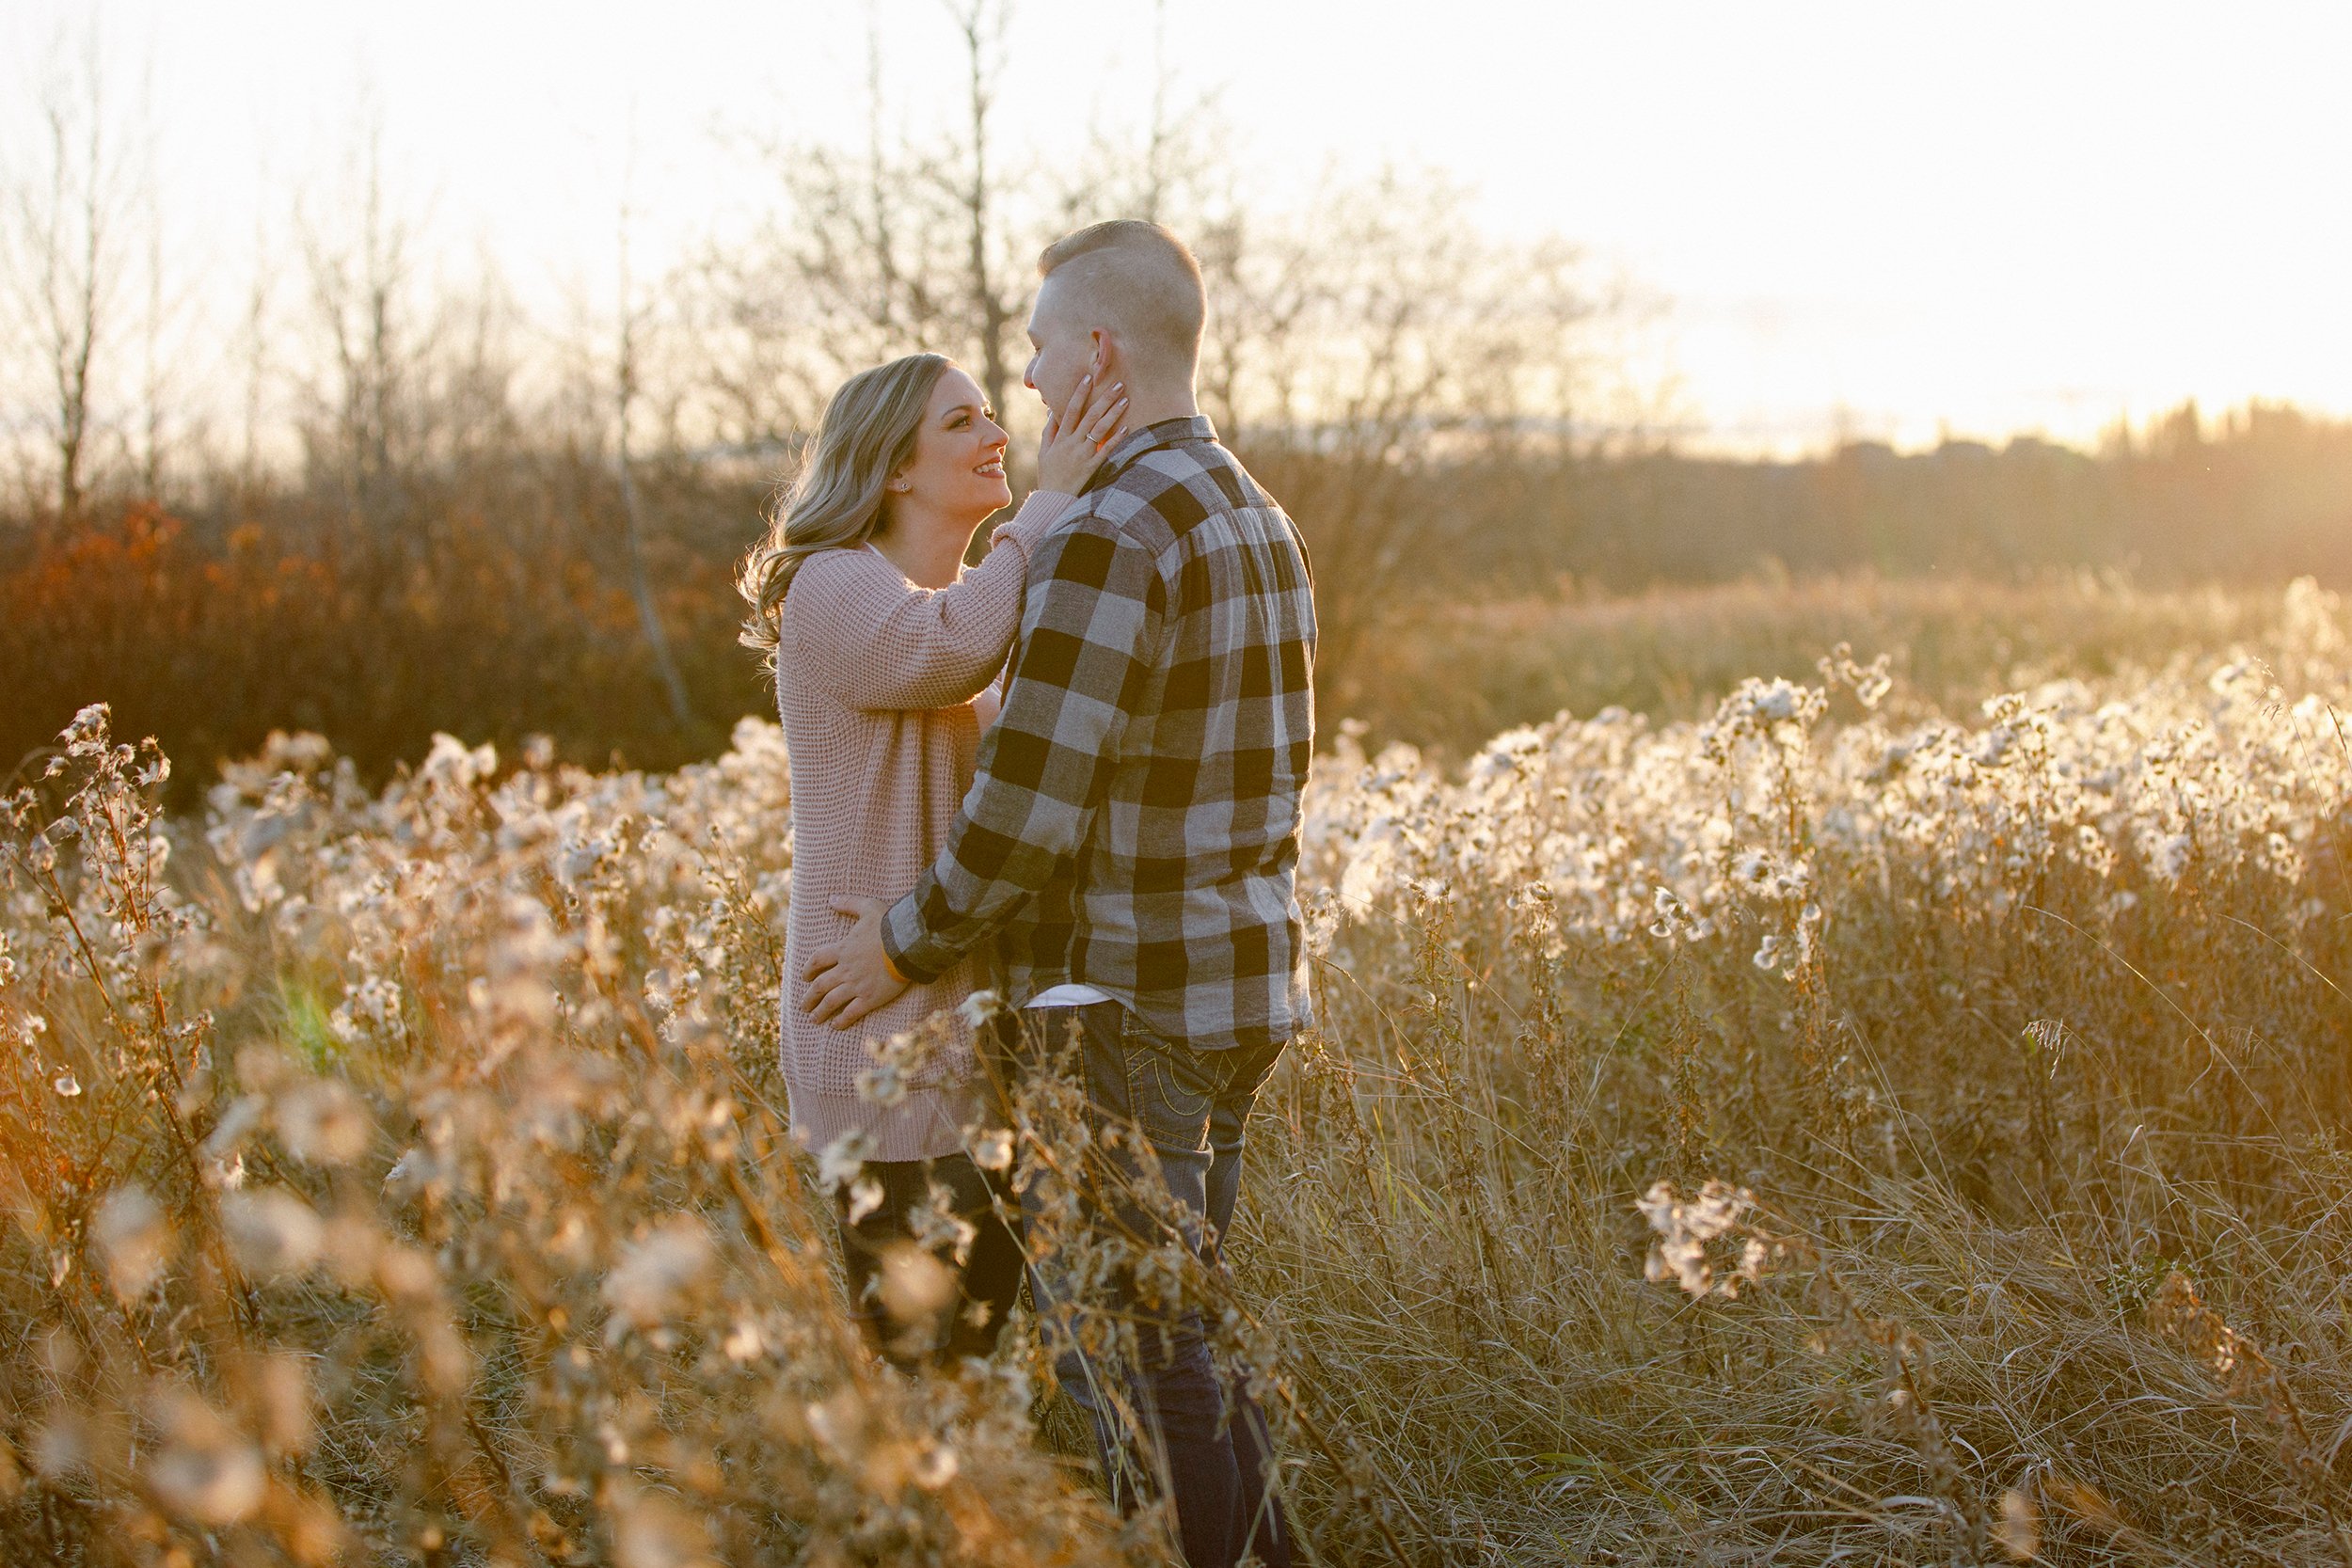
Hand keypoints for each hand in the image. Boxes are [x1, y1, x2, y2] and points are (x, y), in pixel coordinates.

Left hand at [799, 896, 911, 1029]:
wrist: (907, 944)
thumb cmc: (890, 925)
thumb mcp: (869, 907)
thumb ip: (849, 903)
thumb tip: (831, 899)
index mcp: (843, 949)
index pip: (818, 960)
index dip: (808, 969)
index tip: (804, 977)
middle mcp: (845, 969)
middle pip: (820, 986)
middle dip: (810, 997)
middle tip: (804, 1005)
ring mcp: (856, 985)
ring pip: (831, 1001)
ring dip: (820, 1011)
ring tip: (814, 1019)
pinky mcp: (870, 998)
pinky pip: (851, 1012)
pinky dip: (841, 1020)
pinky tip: (835, 1026)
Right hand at [1035, 370, 1128, 492]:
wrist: (1053, 500)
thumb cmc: (1048, 475)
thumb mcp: (1043, 451)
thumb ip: (1049, 430)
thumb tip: (1052, 411)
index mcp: (1060, 437)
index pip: (1070, 409)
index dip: (1079, 392)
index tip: (1089, 377)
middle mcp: (1072, 443)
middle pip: (1090, 415)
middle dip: (1104, 398)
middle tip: (1118, 383)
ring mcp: (1083, 455)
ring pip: (1099, 429)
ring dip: (1113, 413)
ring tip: (1125, 399)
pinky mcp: (1092, 467)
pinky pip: (1106, 450)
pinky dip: (1116, 438)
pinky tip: (1126, 427)